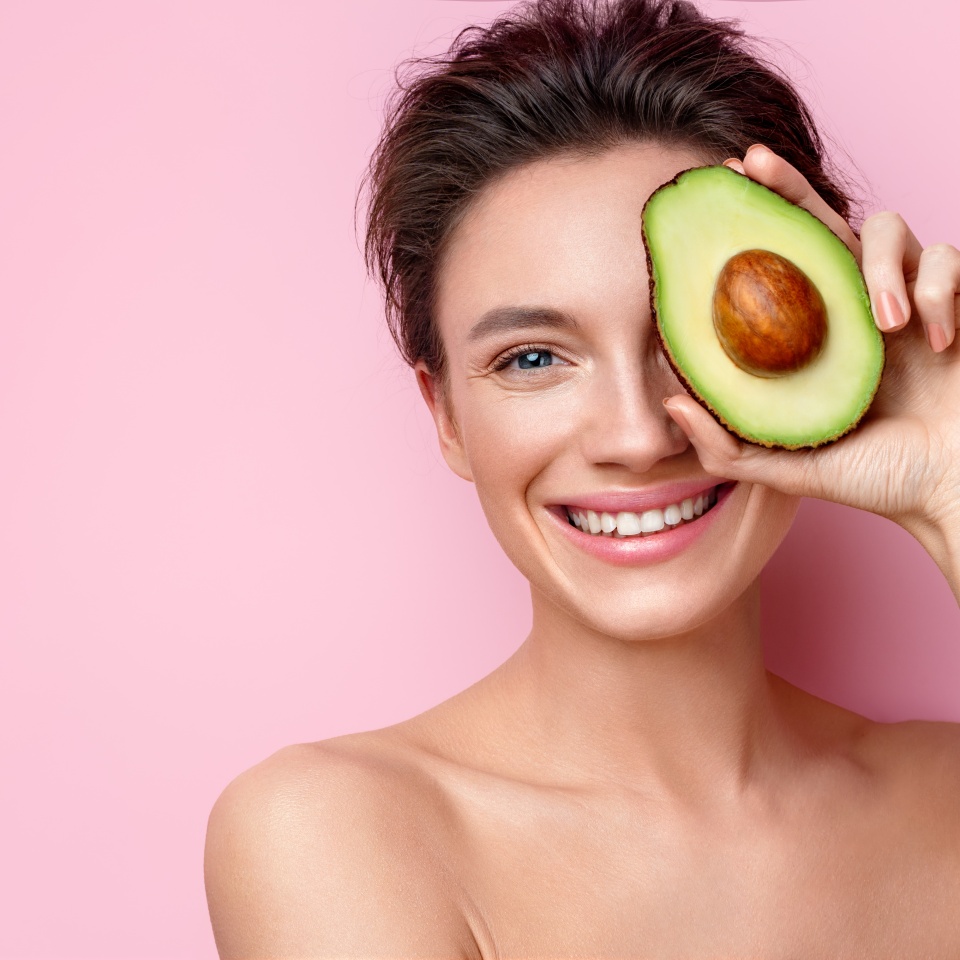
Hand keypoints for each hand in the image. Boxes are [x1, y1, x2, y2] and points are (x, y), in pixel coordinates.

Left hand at [662, 144, 959, 542]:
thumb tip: (671, 402)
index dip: (751, 228)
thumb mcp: (790, 467)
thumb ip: (730, 444)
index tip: (715, 193)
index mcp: (816, 337)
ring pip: (889, 227)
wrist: (951, 489)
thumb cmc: (877, 478)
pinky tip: (935, 341)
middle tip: (753, 164)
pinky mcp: (956, 301)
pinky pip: (946, 259)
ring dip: (883, 265)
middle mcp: (856, 309)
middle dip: (789, 188)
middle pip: (821, 223)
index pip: (779, 265)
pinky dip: (937, 291)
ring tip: (886, 328)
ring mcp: (906, 300)